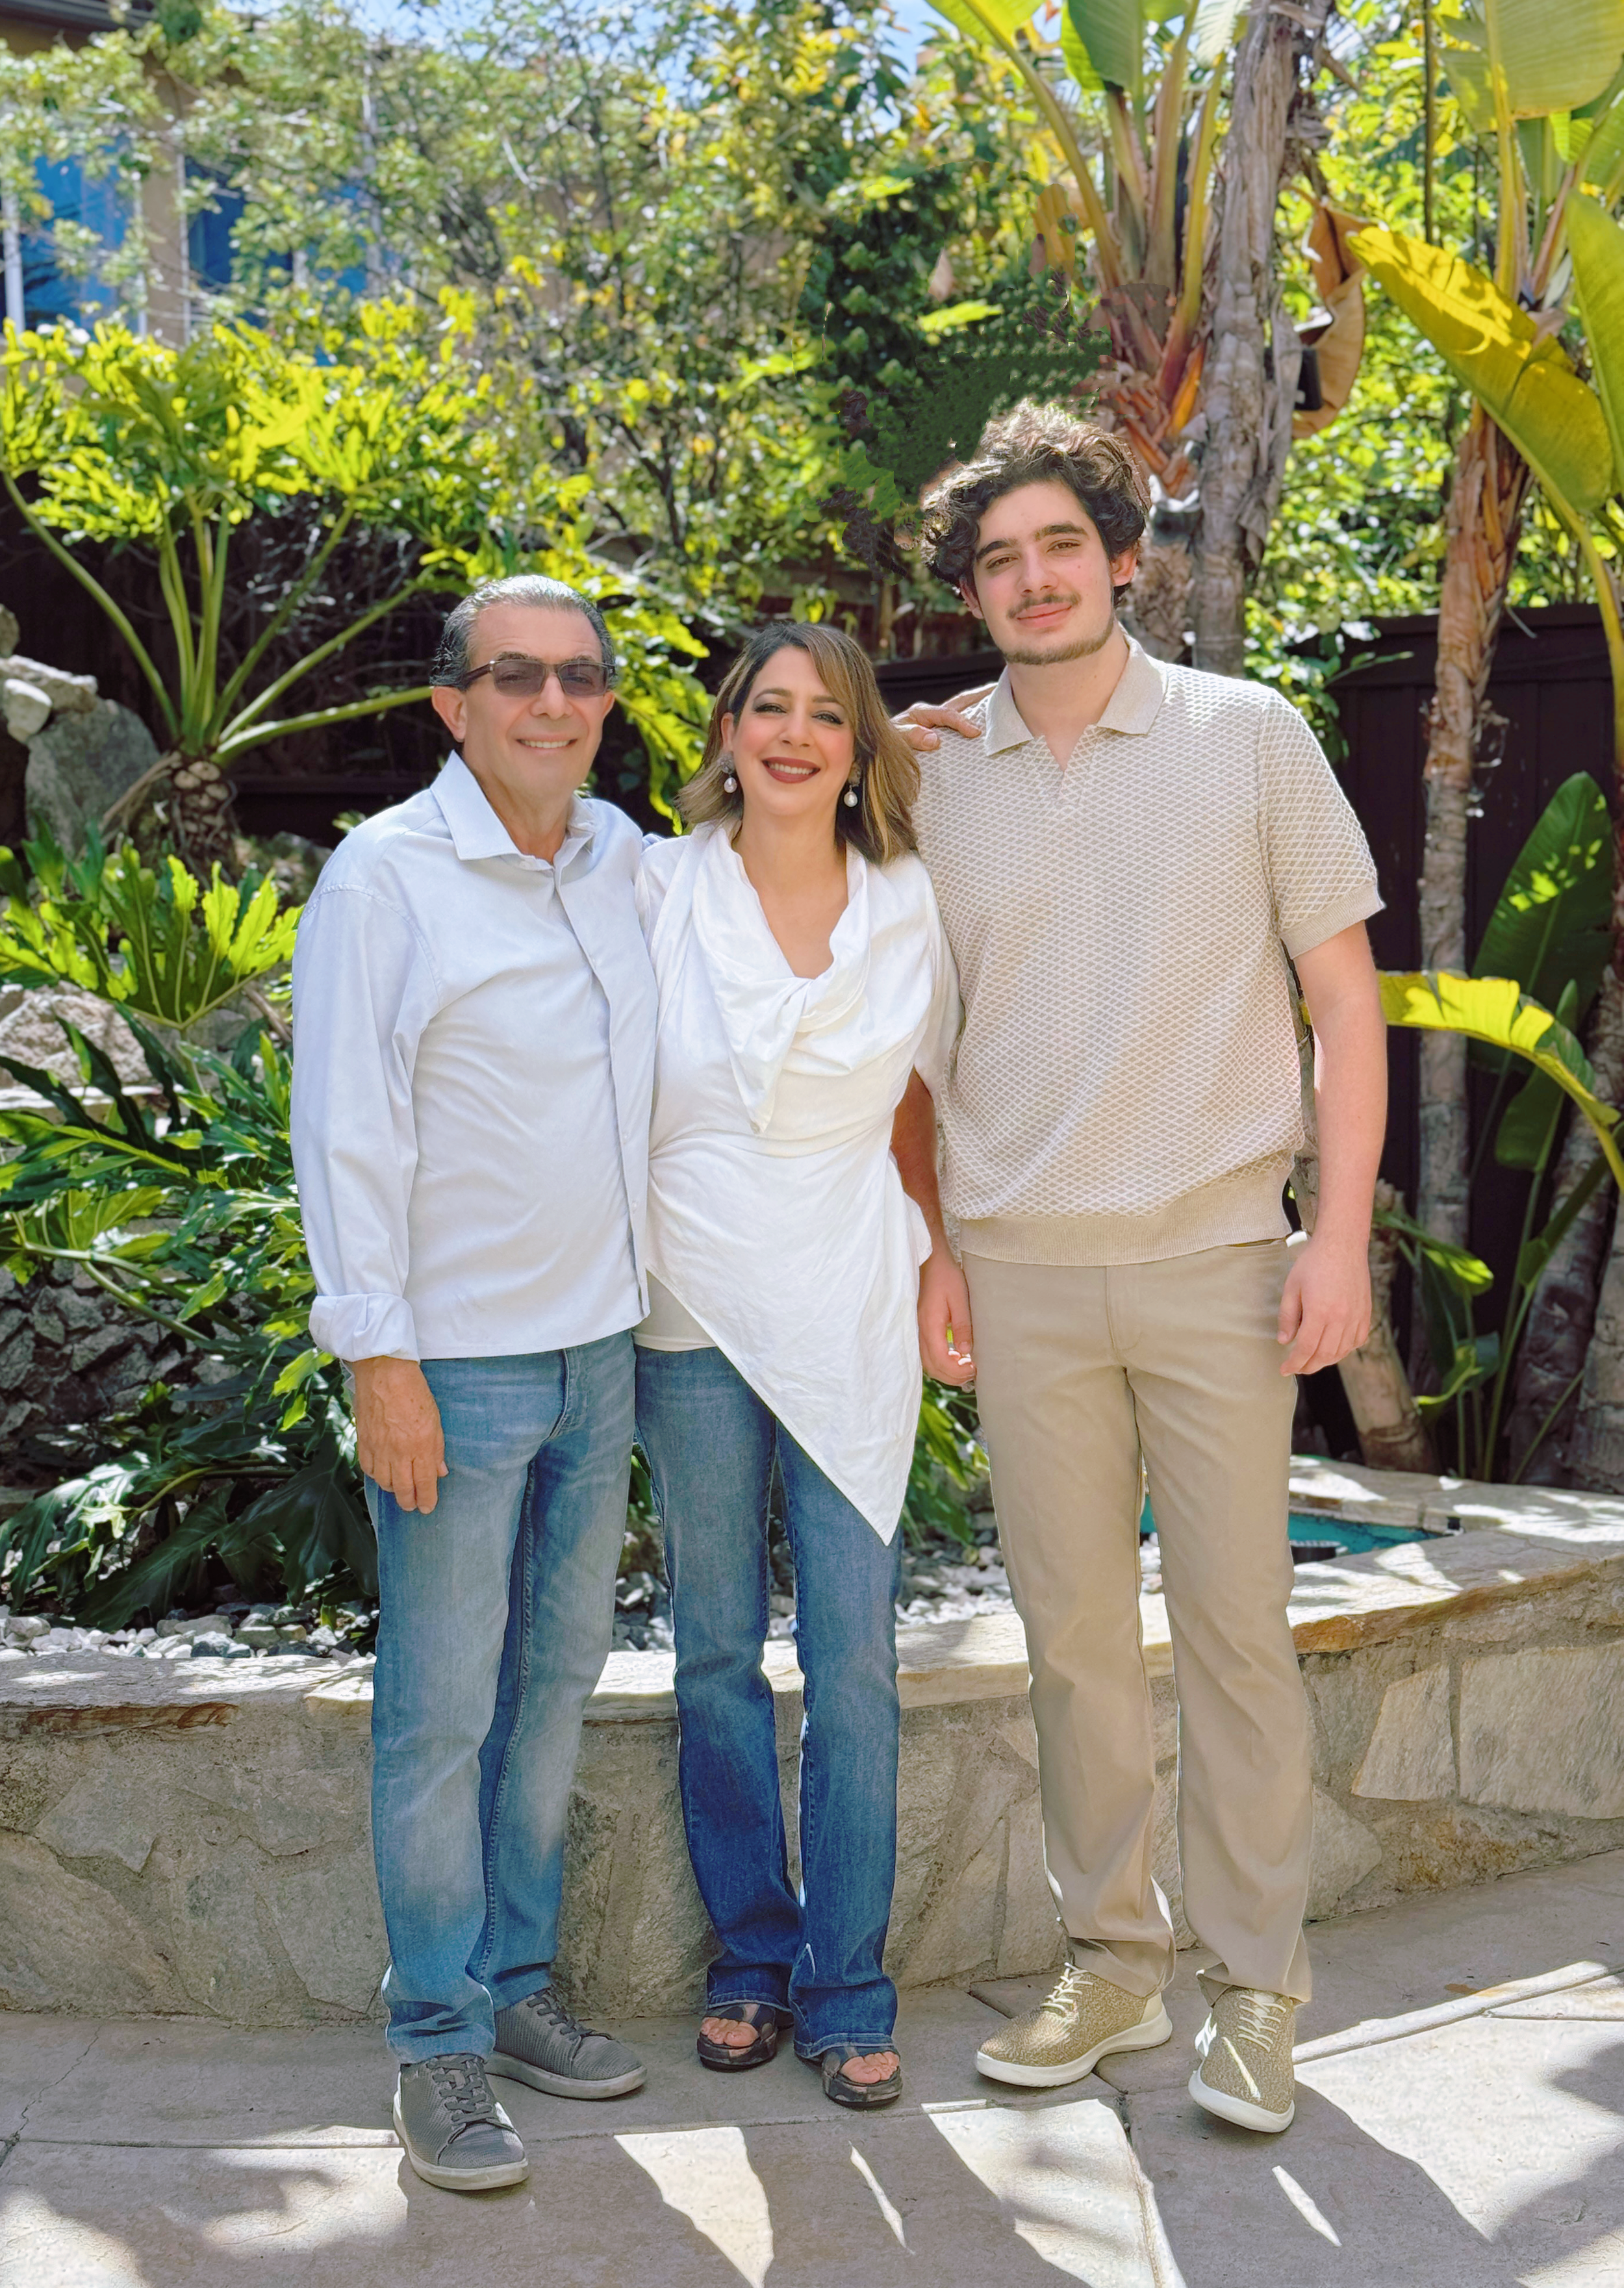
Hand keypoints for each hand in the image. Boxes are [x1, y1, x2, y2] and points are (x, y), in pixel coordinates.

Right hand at [352, 1356, 448, 1511]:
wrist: (384, 1373)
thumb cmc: (414, 1391)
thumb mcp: (435, 1419)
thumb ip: (436, 1449)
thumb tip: (440, 1472)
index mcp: (420, 1446)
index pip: (424, 1483)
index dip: (426, 1500)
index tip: (427, 1508)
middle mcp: (398, 1452)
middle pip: (402, 1489)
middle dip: (409, 1502)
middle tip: (412, 1505)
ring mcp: (379, 1449)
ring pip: (384, 1483)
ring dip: (393, 1489)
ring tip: (399, 1489)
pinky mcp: (363, 1442)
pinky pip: (368, 1469)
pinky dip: (376, 1476)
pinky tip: (382, 1474)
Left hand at [891, 688, 994, 752]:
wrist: (875, 749)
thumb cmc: (883, 744)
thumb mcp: (893, 740)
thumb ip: (911, 737)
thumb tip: (934, 740)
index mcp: (922, 713)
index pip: (948, 715)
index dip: (962, 722)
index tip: (975, 733)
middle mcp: (931, 714)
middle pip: (961, 702)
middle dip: (981, 695)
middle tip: (1003, 690)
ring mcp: (936, 723)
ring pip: (963, 710)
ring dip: (981, 706)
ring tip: (1003, 702)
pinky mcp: (938, 732)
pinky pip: (959, 725)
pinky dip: (974, 720)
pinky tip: (987, 726)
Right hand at [919, 1246, 974, 1384]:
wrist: (931, 1261)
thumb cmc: (946, 1276)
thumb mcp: (960, 1299)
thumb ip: (962, 1326)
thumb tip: (967, 1352)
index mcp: (930, 1325)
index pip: (941, 1360)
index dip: (957, 1371)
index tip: (974, 1368)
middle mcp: (920, 1331)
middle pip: (932, 1367)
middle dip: (953, 1376)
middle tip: (973, 1371)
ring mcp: (918, 1330)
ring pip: (928, 1363)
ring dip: (946, 1370)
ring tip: (966, 1365)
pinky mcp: (921, 1328)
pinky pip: (927, 1354)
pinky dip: (941, 1362)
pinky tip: (955, 1355)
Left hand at [1277, 1232, 1371, 1376]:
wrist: (1343, 1244)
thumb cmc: (1314, 1262)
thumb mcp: (1292, 1287)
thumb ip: (1287, 1316)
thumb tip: (1284, 1341)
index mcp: (1320, 1312)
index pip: (1306, 1348)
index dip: (1294, 1363)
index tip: (1285, 1370)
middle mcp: (1341, 1318)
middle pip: (1324, 1355)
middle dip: (1308, 1366)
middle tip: (1297, 1368)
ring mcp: (1356, 1316)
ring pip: (1342, 1351)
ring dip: (1326, 1360)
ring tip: (1312, 1360)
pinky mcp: (1366, 1313)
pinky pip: (1358, 1340)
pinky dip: (1345, 1349)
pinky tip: (1334, 1348)